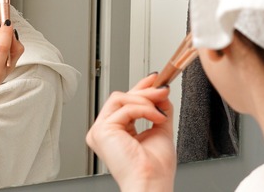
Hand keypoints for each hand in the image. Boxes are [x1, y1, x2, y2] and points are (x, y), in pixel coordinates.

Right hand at [86, 74, 175, 191]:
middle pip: (121, 98)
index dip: (139, 88)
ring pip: (121, 98)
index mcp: (115, 132)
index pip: (124, 102)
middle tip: (163, 90)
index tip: (155, 80)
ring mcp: (100, 131)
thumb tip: (160, 90)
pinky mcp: (102, 131)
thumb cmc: (155, 169)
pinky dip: (144, 109)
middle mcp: (104, 131)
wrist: (153, 183)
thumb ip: (158, 108)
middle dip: (145, 91)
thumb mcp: (159, 129)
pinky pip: (124, 108)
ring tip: (160, 111)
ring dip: (145, 100)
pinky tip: (157, 117)